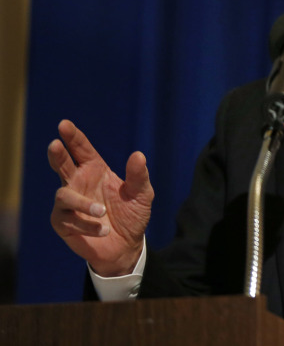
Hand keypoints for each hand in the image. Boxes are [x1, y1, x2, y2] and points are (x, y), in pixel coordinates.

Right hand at [49, 119, 153, 276]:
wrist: (126, 245)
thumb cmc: (132, 215)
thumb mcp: (142, 194)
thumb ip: (139, 176)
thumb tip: (138, 155)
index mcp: (96, 170)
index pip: (82, 150)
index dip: (73, 137)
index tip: (64, 124)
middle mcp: (79, 183)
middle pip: (62, 165)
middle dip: (57, 154)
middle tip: (55, 144)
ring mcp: (69, 203)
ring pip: (64, 195)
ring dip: (83, 204)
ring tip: (103, 212)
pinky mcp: (63, 223)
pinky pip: (69, 220)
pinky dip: (87, 224)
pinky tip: (103, 230)